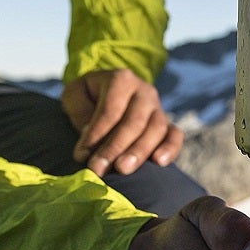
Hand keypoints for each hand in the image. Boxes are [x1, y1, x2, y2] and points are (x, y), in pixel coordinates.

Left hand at [61, 68, 183, 176]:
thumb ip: (80, 111)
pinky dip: (170, 149)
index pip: (110, 110)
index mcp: (121, 79)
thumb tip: (90, 134)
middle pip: (134, 121)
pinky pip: (175, 135)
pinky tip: (159, 163)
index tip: (81, 156)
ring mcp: (158, 108)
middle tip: (99, 169)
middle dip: (115, 147)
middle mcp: (145, 91)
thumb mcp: (75, 95)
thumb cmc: (88, 96)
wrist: (108, 93)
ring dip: (139, 152)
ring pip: (156, 130)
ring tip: (123, 169)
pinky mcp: (167, 124)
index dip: (96, 134)